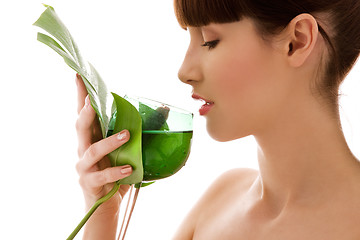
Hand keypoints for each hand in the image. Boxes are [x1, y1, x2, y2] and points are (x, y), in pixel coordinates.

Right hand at [75, 73, 131, 211]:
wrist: (105, 206)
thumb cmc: (117, 173)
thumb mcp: (129, 150)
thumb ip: (142, 131)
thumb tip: (165, 110)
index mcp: (93, 137)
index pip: (84, 113)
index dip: (81, 94)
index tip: (79, 74)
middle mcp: (84, 149)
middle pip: (80, 127)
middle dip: (86, 113)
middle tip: (93, 102)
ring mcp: (85, 167)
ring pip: (92, 150)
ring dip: (109, 141)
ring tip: (127, 135)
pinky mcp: (90, 182)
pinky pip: (103, 175)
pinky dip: (116, 171)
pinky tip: (130, 167)